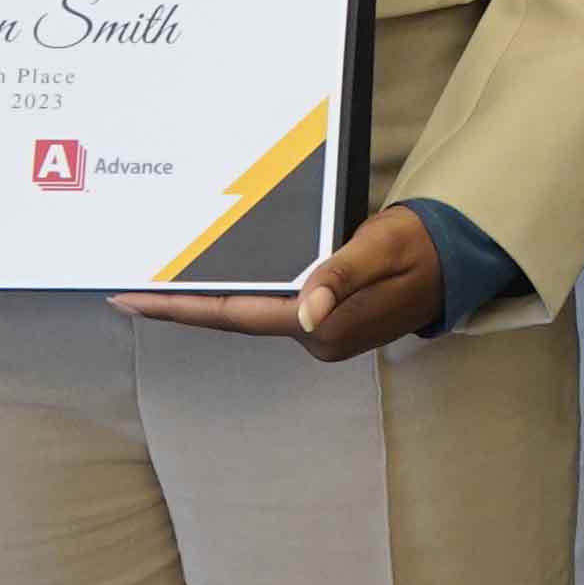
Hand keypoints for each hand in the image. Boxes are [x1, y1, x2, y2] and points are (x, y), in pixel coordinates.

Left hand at [113, 200, 447, 356]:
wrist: (456, 260)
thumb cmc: (419, 247)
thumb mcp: (380, 249)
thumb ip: (341, 277)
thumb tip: (306, 312)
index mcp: (322, 325)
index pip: (233, 315)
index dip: (178, 307)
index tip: (129, 298)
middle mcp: (316, 337)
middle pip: (233, 319)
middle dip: (181, 305)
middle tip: (127, 289)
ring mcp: (322, 334)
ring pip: (250, 315)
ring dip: (208, 300)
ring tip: (159, 284)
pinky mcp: (328, 323)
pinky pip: (270, 309)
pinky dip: (237, 295)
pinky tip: (216, 281)